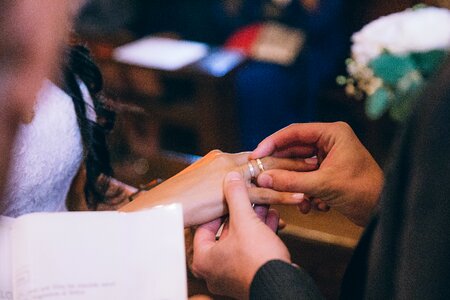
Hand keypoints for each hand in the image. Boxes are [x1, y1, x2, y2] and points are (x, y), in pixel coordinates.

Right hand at [120, 150, 316, 225]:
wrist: (163, 205)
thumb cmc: (180, 197)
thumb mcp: (202, 184)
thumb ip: (221, 181)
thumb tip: (232, 185)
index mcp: (223, 158)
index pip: (256, 152)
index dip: (278, 151)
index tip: (297, 151)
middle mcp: (229, 161)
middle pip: (267, 156)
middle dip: (293, 156)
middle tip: (315, 155)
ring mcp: (230, 176)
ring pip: (270, 172)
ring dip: (294, 172)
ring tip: (316, 171)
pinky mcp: (231, 194)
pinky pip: (264, 195)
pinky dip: (284, 195)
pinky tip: (301, 196)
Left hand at [192, 171, 290, 298]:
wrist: (283, 285)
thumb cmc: (257, 260)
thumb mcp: (245, 221)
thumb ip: (236, 196)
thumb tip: (231, 177)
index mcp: (204, 259)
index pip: (204, 226)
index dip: (218, 208)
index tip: (227, 196)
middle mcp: (214, 270)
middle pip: (225, 232)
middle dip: (241, 212)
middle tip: (248, 198)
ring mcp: (232, 275)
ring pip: (241, 241)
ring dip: (253, 221)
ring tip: (263, 205)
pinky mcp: (250, 276)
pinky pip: (252, 250)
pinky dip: (260, 234)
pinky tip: (271, 218)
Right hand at [250, 122, 383, 225]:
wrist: (384, 211)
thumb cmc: (362, 191)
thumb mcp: (323, 185)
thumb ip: (291, 181)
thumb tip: (263, 178)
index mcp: (332, 133)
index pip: (294, 132)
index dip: (272, 142)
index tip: (256, 155)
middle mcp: (330, 141)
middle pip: (294, 150)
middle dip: (282, 168)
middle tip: (263, 176)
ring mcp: (329, 157)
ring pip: (299, 167)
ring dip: (295, 185)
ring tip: (297, 199)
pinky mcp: (329, 173)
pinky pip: (307, 178)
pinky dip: (306, 192)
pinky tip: (312, 205)